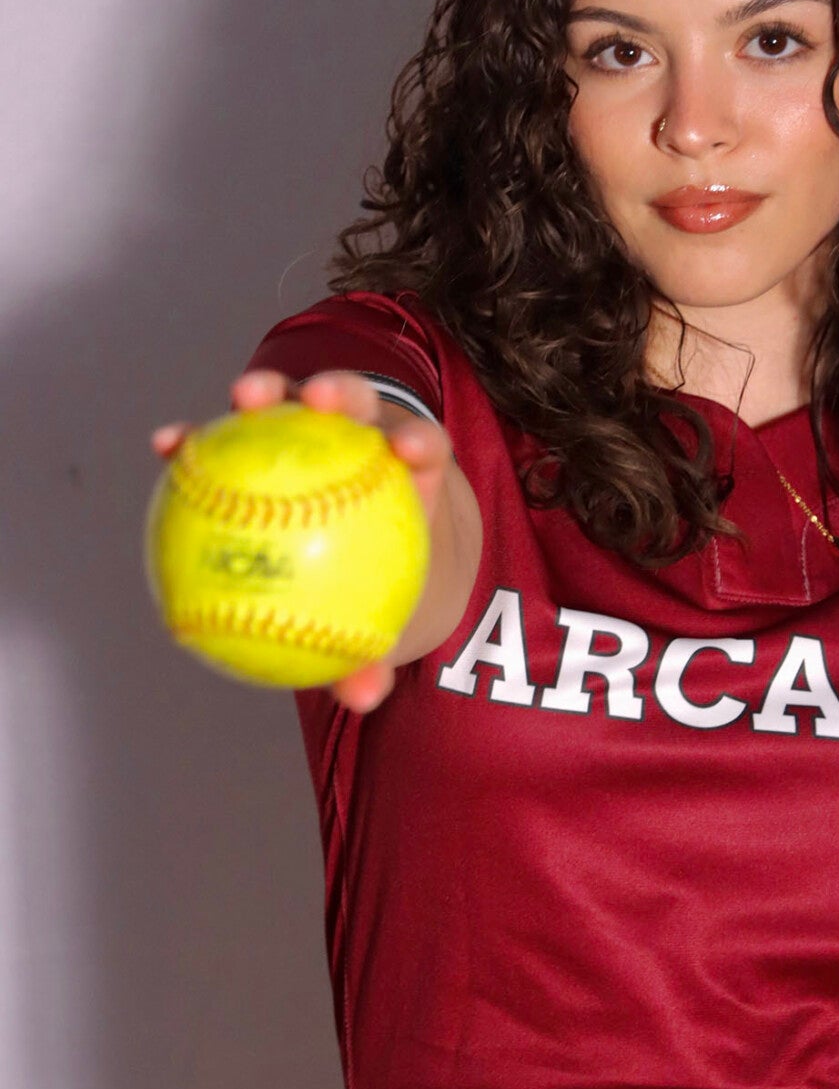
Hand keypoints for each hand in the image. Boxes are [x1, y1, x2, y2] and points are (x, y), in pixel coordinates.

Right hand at [151, 367, 455, 713]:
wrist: (363, 565)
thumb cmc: (380, 597)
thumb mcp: (383, 627)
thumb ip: (375, 654)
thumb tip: (363, 696)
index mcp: (409, 477)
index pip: (422, 448)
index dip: (417, 441)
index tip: (407, 449)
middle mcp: (367, 440)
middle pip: (362, 404)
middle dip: (343, 391)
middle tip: (319, 399)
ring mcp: (317, 432)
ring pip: (294, 403)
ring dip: (267, 391)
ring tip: (236, 399)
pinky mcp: (268, 436)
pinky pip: (234, 438)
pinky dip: (207, 438)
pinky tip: (165, 447)